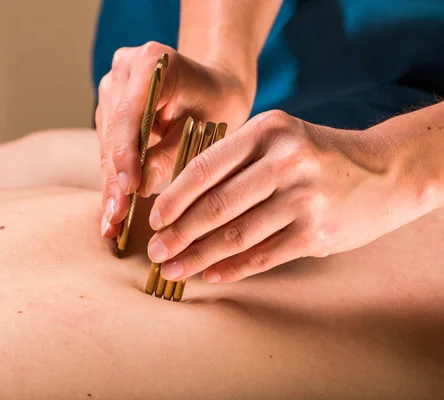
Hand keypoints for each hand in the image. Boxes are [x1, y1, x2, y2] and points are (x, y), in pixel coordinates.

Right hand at [95, 41, 253, 237]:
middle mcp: (123, 70)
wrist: (215, 85)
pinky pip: (109, 146)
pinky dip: (115, 176)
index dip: (126, 155)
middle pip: (113, 132)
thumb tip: (141, 189)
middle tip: (115, 219)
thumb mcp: (204, 126)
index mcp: (150, 62)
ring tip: (111, 222)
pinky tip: (114, 208)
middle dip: (115, 179)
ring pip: (106, 143)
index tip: (128, 191)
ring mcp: (112, 88)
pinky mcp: (110, 108)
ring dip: (111, 183)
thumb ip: (172, 153)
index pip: (129, 114)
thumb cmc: (217, 102)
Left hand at [146, 110, 438, 282]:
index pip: (205, 168)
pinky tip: (210, 275)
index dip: (174, 198)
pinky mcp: (317, 232)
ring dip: (199, 257)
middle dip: (179, 233)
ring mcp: (304, 198)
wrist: (387, 171)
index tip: (153, 219)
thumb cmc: (316, 156)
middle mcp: (285, 161)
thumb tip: (180, 202)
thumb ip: (236, 162)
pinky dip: (232, 268)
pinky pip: (263, 255)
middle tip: (156, 252)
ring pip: (236, 235)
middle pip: (216, 205)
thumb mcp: (278, 140)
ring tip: (174, 269)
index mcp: (267, 130)